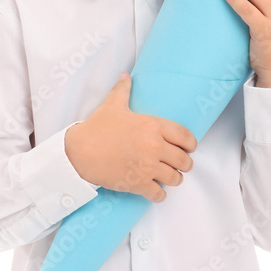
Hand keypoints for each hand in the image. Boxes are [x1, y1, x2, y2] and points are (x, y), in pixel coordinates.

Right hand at [64, 73, 196, 201]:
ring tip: (170, 177)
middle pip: (184, 160)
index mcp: (153, 126)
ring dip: (175, 179)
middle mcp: (154, 147)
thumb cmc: (96, 128)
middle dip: (185, 164)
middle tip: (181, 165)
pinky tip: (156, 191)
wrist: (79, 152)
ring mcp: (147, 167)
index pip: (185, 137)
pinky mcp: (138, 184)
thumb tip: (126, 76)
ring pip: (175, 178)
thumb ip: (123, 90)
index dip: (191, 144)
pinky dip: (160, 194)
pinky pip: (159, 194)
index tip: (190, 148)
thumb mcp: (112, 105)